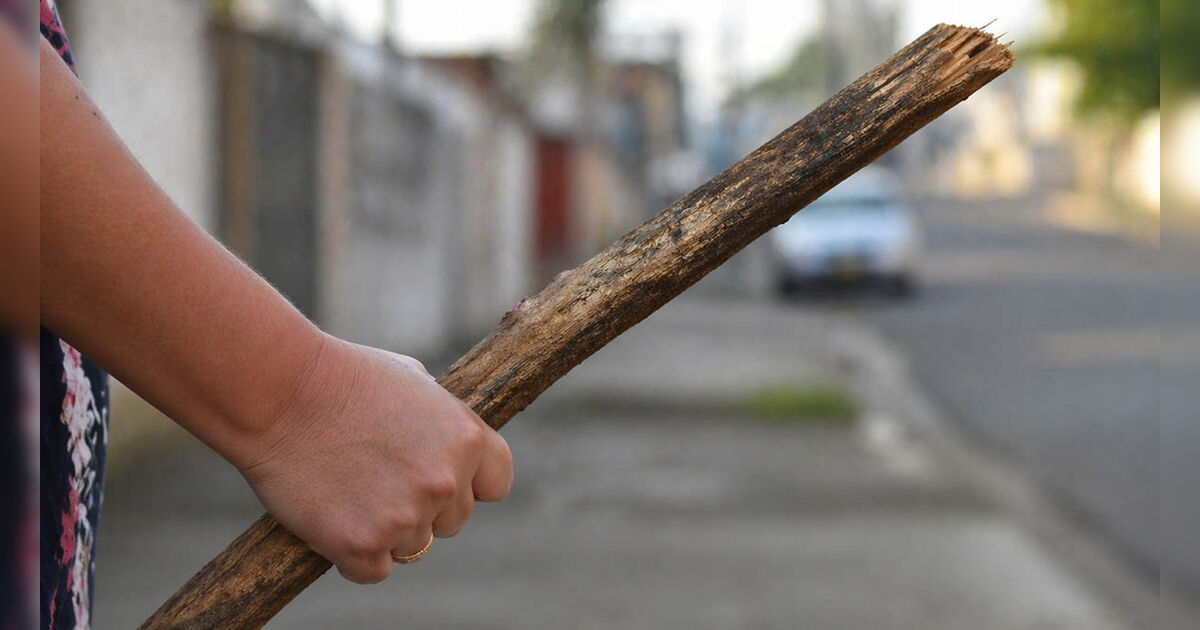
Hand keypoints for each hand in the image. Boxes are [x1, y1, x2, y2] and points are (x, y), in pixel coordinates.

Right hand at [235, 334, 512, 583]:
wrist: (279, 392)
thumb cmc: (342, 375)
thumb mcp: (414, 381)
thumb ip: (443, 419)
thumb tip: (454, 442)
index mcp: (467, 439)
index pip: (497, 484)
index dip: (469, 483)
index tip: (440, 478)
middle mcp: (445, 482)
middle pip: (453, 521)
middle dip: (423, 507)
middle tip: (377, 477)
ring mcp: (405, 517)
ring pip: (412, 547)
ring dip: (386, 530)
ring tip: (348, 488)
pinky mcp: (361, 545)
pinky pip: (373, 570)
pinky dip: (353, 554)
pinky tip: (332, 517)